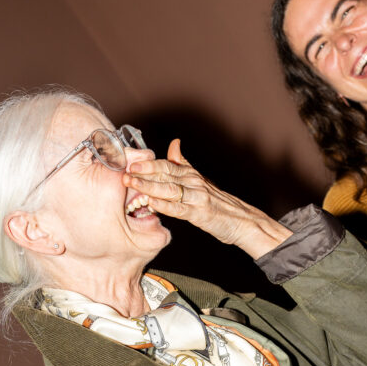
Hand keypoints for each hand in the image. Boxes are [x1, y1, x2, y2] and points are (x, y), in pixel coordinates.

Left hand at [122, 140, 290, 258]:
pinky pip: (180, 209)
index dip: (146, 162)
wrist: (243, 221)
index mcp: (190, 174)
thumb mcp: (200, 180)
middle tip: (123, 169)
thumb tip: (174, 144)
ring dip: (149, 186)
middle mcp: (193, 182)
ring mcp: (197, 197)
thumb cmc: (219, 203)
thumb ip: (184, 163)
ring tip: (132, 184)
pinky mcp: (201, 213)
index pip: (165, 164)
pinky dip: (165, 205)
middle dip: (142, 172)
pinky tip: (152, 203)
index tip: (127, 160)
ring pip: (169, 189)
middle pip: (164, 173)